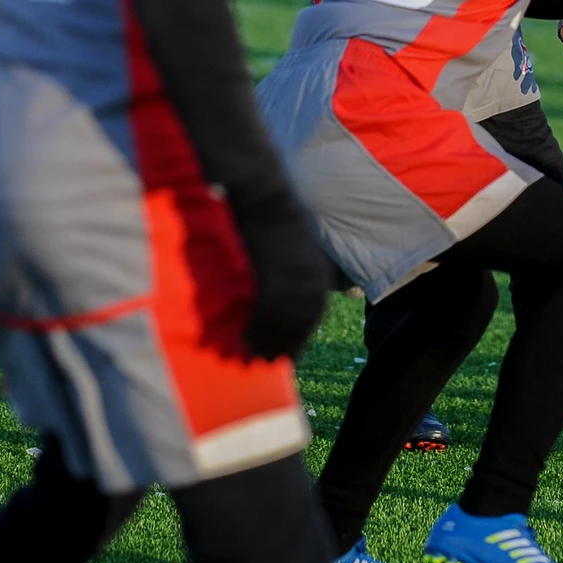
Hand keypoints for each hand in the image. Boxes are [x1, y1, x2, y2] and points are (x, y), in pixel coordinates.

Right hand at [234, 198, 331, 360]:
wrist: (264, 200)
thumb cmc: (277, 223)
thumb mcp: (301, 252)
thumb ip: (303, 277)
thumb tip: (302, 298)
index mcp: (319, 276)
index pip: (313, 317)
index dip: (300, 338)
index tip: (289, 355)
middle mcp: (310, 280)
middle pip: (298, 324)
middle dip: (283, 345)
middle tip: (266, 362)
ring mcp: (291, 279)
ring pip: (281, 322)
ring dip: (266, 342)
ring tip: (252, 358)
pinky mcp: (271, 275)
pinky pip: (264, 311)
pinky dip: (255, 328)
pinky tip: (243, 339)